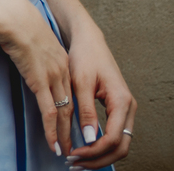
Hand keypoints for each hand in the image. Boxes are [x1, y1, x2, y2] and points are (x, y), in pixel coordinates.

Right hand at [0, 0, 73, 156]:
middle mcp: (62, 70)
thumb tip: (26, 56)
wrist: (12, 16)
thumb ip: (34, 52)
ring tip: (66, 151)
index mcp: (62, 60)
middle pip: (72, 106)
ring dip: (65, 135)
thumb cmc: (15, 22)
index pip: (71, 92)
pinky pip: (49, 111)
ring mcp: (53, 76)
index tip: (73, 124)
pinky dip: (53, 130)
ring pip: (65, 113)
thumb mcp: (31, 39)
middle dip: (74, 128)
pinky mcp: (40, 81)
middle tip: (75, 146)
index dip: (74, 111)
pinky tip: (54, 143)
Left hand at [63, 23, 134, 168]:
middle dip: (98, 159)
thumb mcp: (80, 82)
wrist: (89, 42)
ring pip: (119, 144)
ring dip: (99, 155)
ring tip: (77, 160)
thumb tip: (89, 138)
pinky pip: (115, 135)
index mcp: (121, 101)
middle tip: (74, 163)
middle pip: (120, 147)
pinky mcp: (118, 110)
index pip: (113, 138)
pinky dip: (101, 146)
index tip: (73, 154)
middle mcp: (128, 108)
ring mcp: (125, 110)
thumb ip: (85, 111)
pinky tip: (84, 148)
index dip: (93, 150)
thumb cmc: (84, 57)